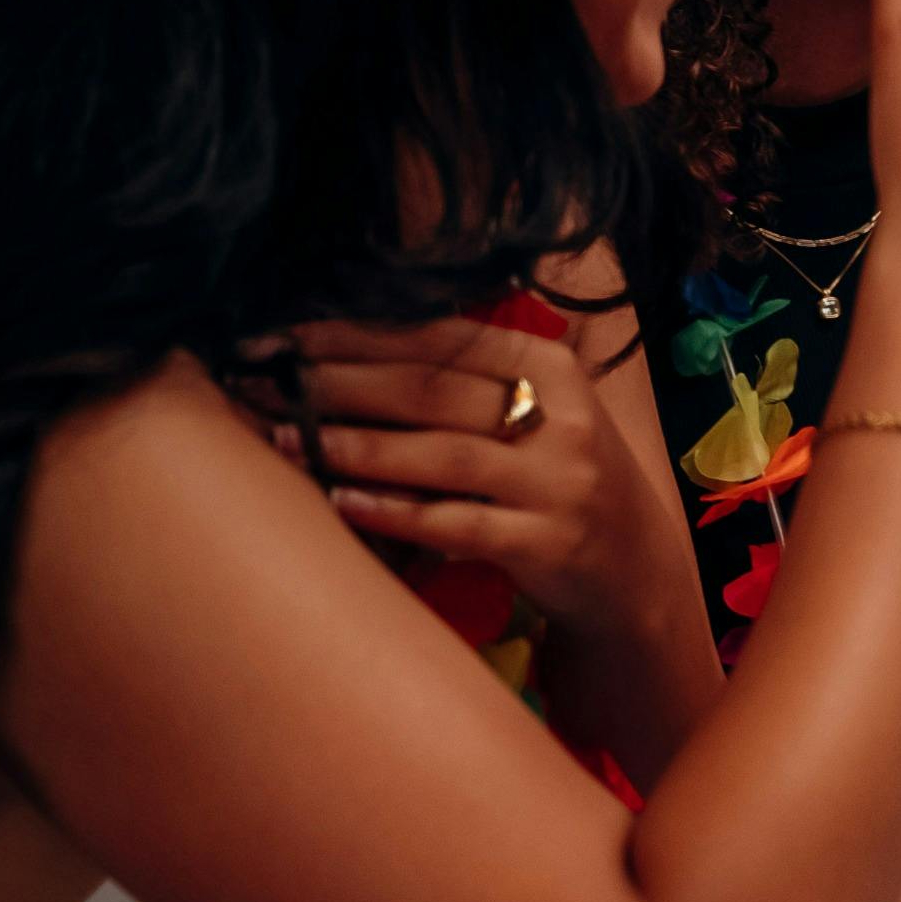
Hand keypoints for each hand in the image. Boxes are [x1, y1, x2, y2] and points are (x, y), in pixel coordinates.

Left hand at [247, 313, 689, 639]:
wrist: (633, 567)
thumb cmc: (561, 479)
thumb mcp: (540, 412)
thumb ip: (473, 376)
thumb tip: (353, 336)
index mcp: (554, 369)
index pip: (443, 338)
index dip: (358, 334)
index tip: (284, 335)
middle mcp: (562, 418)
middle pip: (433, 391)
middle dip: (339, 384)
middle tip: (266, 382)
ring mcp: (559, 481)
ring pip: (442, 454)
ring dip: (356, 446)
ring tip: (288, 439)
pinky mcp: (547, 542)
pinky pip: (457, 523)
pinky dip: (395, 511)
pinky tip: (342, 503)